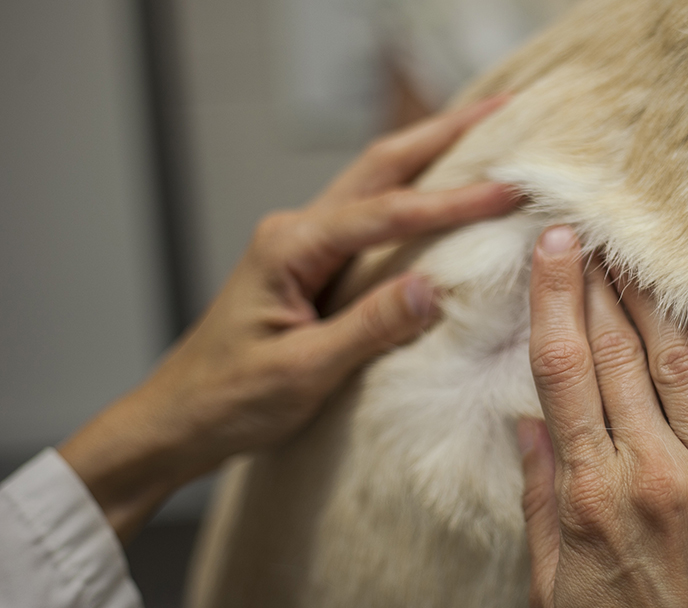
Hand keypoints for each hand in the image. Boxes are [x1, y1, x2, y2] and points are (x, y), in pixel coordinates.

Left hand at [60, 96, 517, 542]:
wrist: (179, 419)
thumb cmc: (228, 399)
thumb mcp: (301, 371)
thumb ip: (367, 328)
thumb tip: (431, 290)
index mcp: (290, 247)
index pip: (386, 213)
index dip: (452, 202)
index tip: (508, 191)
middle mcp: (297, 231)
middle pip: (380, 167)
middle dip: (443, 135)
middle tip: (503, 109)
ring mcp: (305, 246)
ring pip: (376, 185)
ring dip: (430, 157)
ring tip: (486, 136)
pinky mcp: (314, 268)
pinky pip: (373, 222)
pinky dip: (414, 200)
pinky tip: (444, 196)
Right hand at [518, 227, 687, 607]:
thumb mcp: (552, 594)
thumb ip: (539, 502)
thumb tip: (526, 424)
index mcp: (589, 499)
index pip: (564, 371)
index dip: (555, 298)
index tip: (553, 245)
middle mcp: (655, 479)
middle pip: (622, 353)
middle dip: (603, 280)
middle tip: (596, 227)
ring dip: (662, 297)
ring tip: (646, 249)